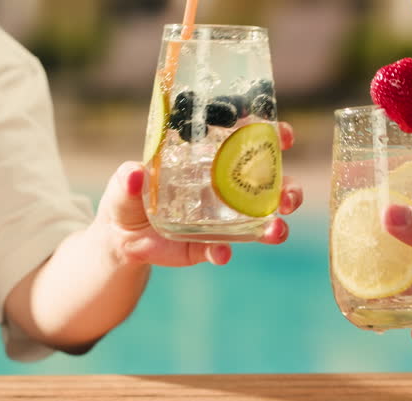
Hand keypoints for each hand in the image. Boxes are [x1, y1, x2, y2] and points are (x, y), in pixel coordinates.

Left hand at [94, 122, 302, 267]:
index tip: (284, 136)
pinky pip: (224, 249)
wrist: (122, 236)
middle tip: (288, 198)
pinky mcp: (210, 245)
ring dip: (275, 226)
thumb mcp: (125, 183)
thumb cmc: (130, 195)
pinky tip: (221, 253)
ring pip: (262, 221)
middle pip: (272, 185)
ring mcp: (224, 220)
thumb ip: (129, 178)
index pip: (251, 142)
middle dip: (290, 189)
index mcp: (213, 159)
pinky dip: (223, 251)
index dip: (273, 136)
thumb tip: (134, 174)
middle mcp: (227, 188)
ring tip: (276, 230)